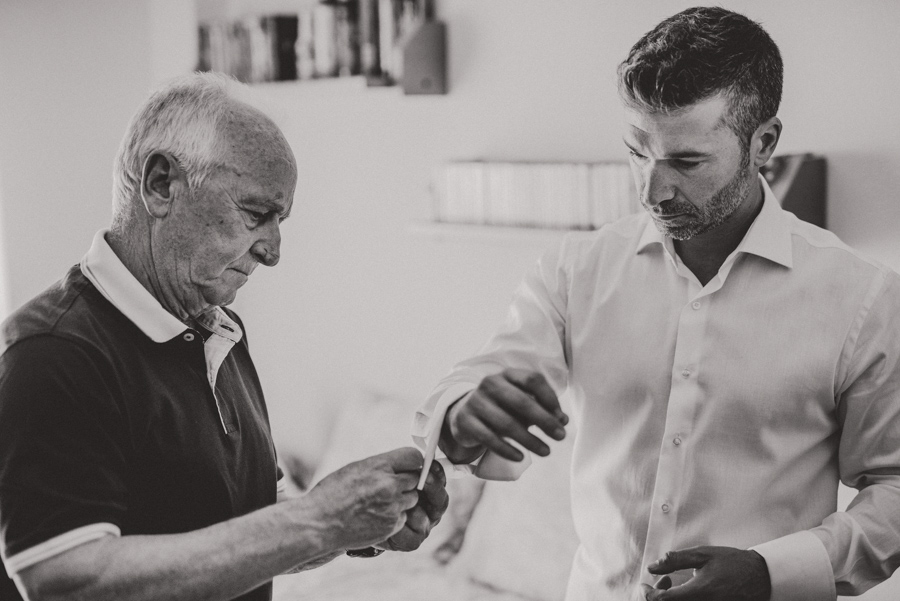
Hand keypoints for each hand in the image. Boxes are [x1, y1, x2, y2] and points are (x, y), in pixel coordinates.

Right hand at [304, 447, 422, 550]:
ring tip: (380, 502)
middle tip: (389, 488)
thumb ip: (381, 466)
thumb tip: (401, 465)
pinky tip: (376, 517)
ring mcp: (392, 507)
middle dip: (406, 483)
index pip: (414, 457)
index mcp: (378, 466)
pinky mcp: (391, 526)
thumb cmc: (332, 494)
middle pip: (415, 479)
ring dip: (402, 500)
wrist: (318, 524)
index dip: (412, 463)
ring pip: (412, 499)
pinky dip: (394, 517)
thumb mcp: (355, 469)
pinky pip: (403, 517)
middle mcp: (388, 485)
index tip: (407, 468)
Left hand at [377, 461, 448, 551]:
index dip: (437, 474)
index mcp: (428, 491)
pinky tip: (388, 522)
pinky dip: (399, 527)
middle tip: (424, 479)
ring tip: (396, 504)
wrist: (358, 517)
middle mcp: (430, 510)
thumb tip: (420, 458)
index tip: (431, 465)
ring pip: (425, 518)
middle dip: (433, 489)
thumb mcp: (390, 471)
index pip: (439, 480)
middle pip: (441, 501)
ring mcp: (424, 527)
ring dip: (410, 509)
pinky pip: (412, 534)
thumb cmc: (377, 491)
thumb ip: (406, 461)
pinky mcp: (413, 542)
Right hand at [444, 369, 567, 461]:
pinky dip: (507, 449)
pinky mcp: (466, 421)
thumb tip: (563, 421)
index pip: (532, 379)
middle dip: (544, 421)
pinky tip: (520, 457)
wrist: (465, 415)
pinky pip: (489, 438)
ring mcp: (476, 401)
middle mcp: (490, 383)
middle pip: (521, 401)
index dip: (550, 398)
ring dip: (530, 440)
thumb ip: (542, 409)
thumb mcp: (521, 404)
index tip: (561, 418)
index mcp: (507, 374)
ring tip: (546, 451)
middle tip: (560, 437)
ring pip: (507, 423)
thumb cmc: (502, 408)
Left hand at [641, 546, 770, 600]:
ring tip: (672, 583)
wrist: (761, 578)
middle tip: (662, 579)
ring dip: (669, 598)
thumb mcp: (703, 555)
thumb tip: (652, 567)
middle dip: (657, 595)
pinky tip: (685, 590)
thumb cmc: (732, 563)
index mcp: (698, 592)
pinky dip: (681, 600)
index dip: (648, 593)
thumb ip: (675, 560)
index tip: (644, 583)